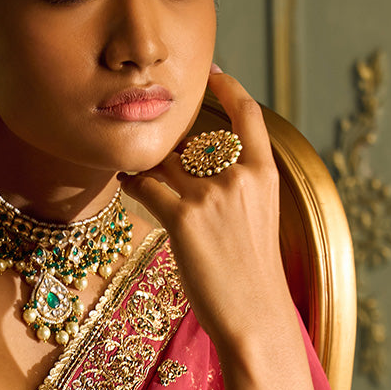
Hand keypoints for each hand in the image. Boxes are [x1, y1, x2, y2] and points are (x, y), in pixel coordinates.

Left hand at [119, 70, 293, 352]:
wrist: (254, 316)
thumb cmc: (252, 276)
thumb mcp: (259, 221)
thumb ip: (238, 188)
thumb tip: (196, 167)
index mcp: (264, 175)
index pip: (248, 115)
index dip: (229, 89)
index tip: (213, 73)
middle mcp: (239, 177)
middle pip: (192, 142)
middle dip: (170, 150)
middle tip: (154, 159)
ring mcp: (211, 195)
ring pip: (164, 162)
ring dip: (147, 167)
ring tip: (136, 174)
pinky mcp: (184, 218)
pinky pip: (146, 186)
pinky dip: (133, 184)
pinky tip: (126, 185)